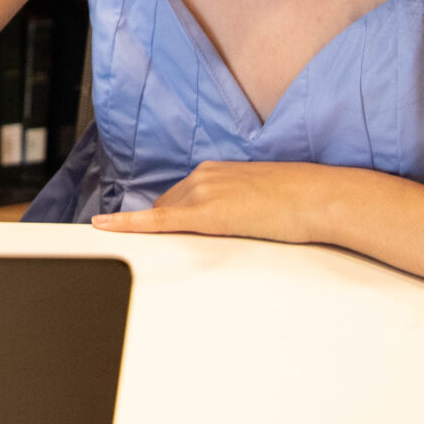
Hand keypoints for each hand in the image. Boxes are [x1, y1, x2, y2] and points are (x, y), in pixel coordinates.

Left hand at [90, 160, 352, 244]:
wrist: (318, 197)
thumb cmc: (301, 199)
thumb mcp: (261, 197)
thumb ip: (236, 204)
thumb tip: (231, 220)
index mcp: (216, 170)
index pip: (178, 196)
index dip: (165, 215)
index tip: (147, 223)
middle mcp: (203, 176)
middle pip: (166, 208)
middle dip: (160, 229)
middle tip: (157, 251)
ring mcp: (202, 192)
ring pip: (164, 217)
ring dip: (155, 234)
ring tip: (149, 254)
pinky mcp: (205, 213)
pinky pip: (157, 221)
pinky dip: (128, 223)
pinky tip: (104, 226)